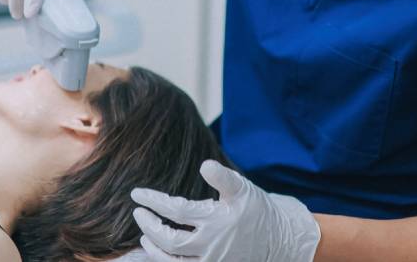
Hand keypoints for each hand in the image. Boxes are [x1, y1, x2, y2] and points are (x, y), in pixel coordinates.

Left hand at [131, 160, 320, 261]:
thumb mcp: (242, 189)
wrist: (279, 239)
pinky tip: (158, 252)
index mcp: (217, 220)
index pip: (177, 211)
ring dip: (154, 250)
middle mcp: (212, 245)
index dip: (153, 201)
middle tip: (138, 213)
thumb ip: (223, 177)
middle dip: (149, 226)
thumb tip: (204, 165)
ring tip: (145, 235)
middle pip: (169, 241)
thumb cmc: (256, 209)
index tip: (137, 193)